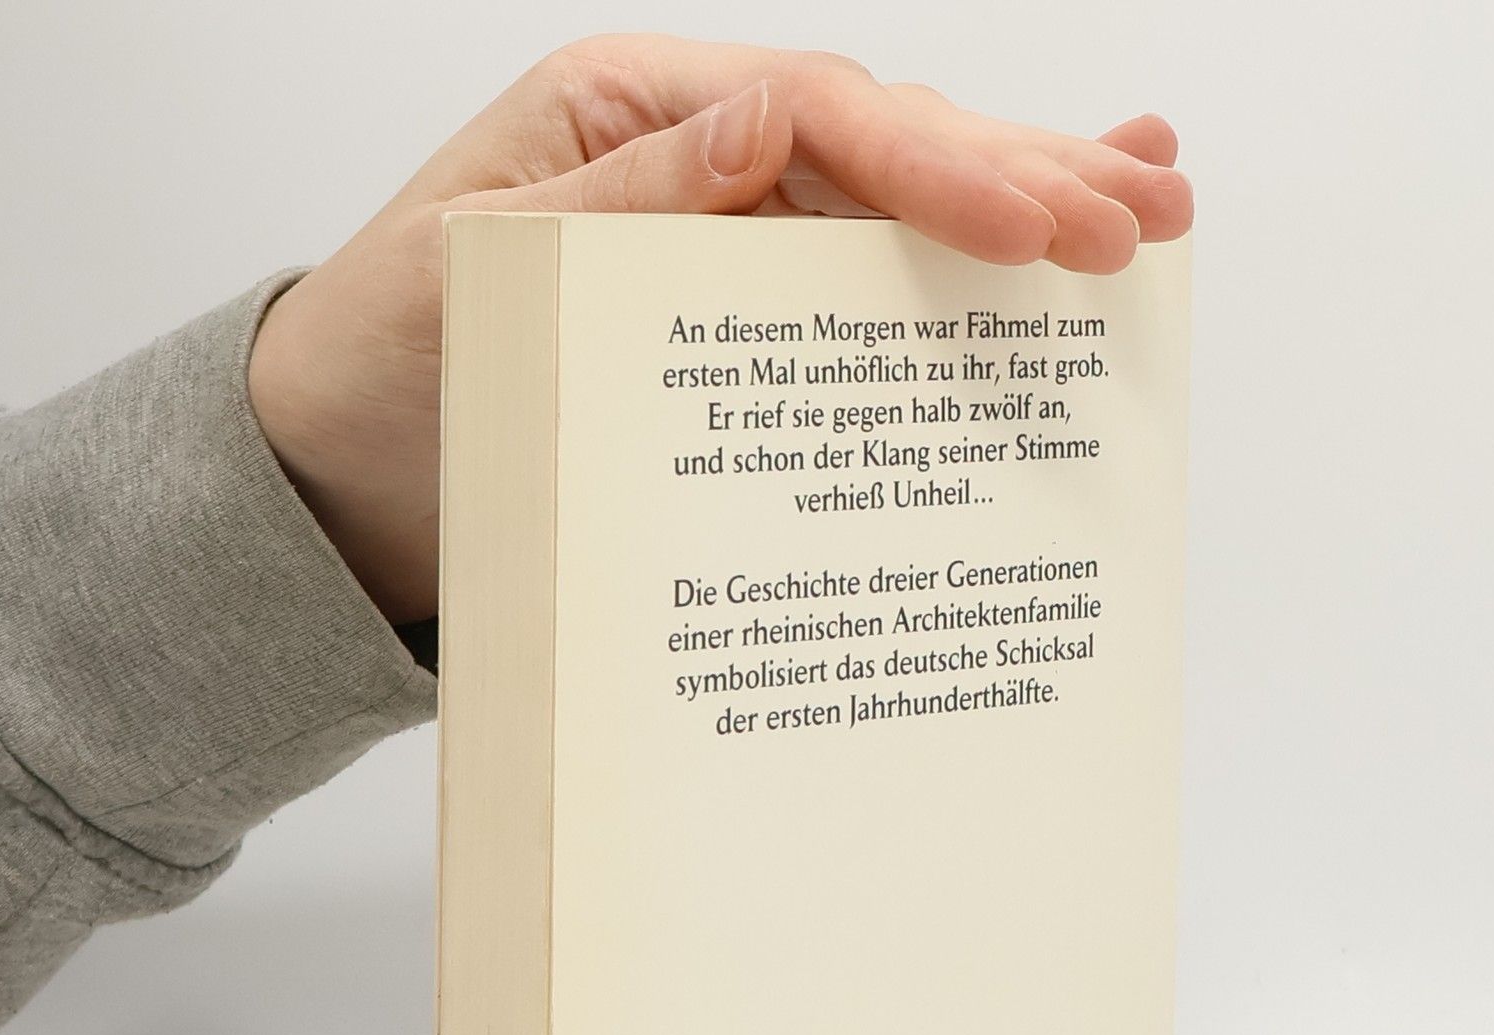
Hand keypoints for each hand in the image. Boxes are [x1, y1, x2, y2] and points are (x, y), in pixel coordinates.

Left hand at [247, 35, 1193, 625]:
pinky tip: (1045, 245)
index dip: (933, 169)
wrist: (342, 464)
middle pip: (886, 144)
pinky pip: (860, 283)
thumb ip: (624, 200)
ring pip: (897, 207)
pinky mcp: (740, 313)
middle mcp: (696, 154)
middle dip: (1022, 178)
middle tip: (1143, 221)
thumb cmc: (385, 359)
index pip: (814, 115)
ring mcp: (728, 231)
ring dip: (1026, 208)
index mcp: (630, 111)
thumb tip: (768, 130)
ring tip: (1152, 211)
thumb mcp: (477, 267)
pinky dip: (957, 269)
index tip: (1031, 232)